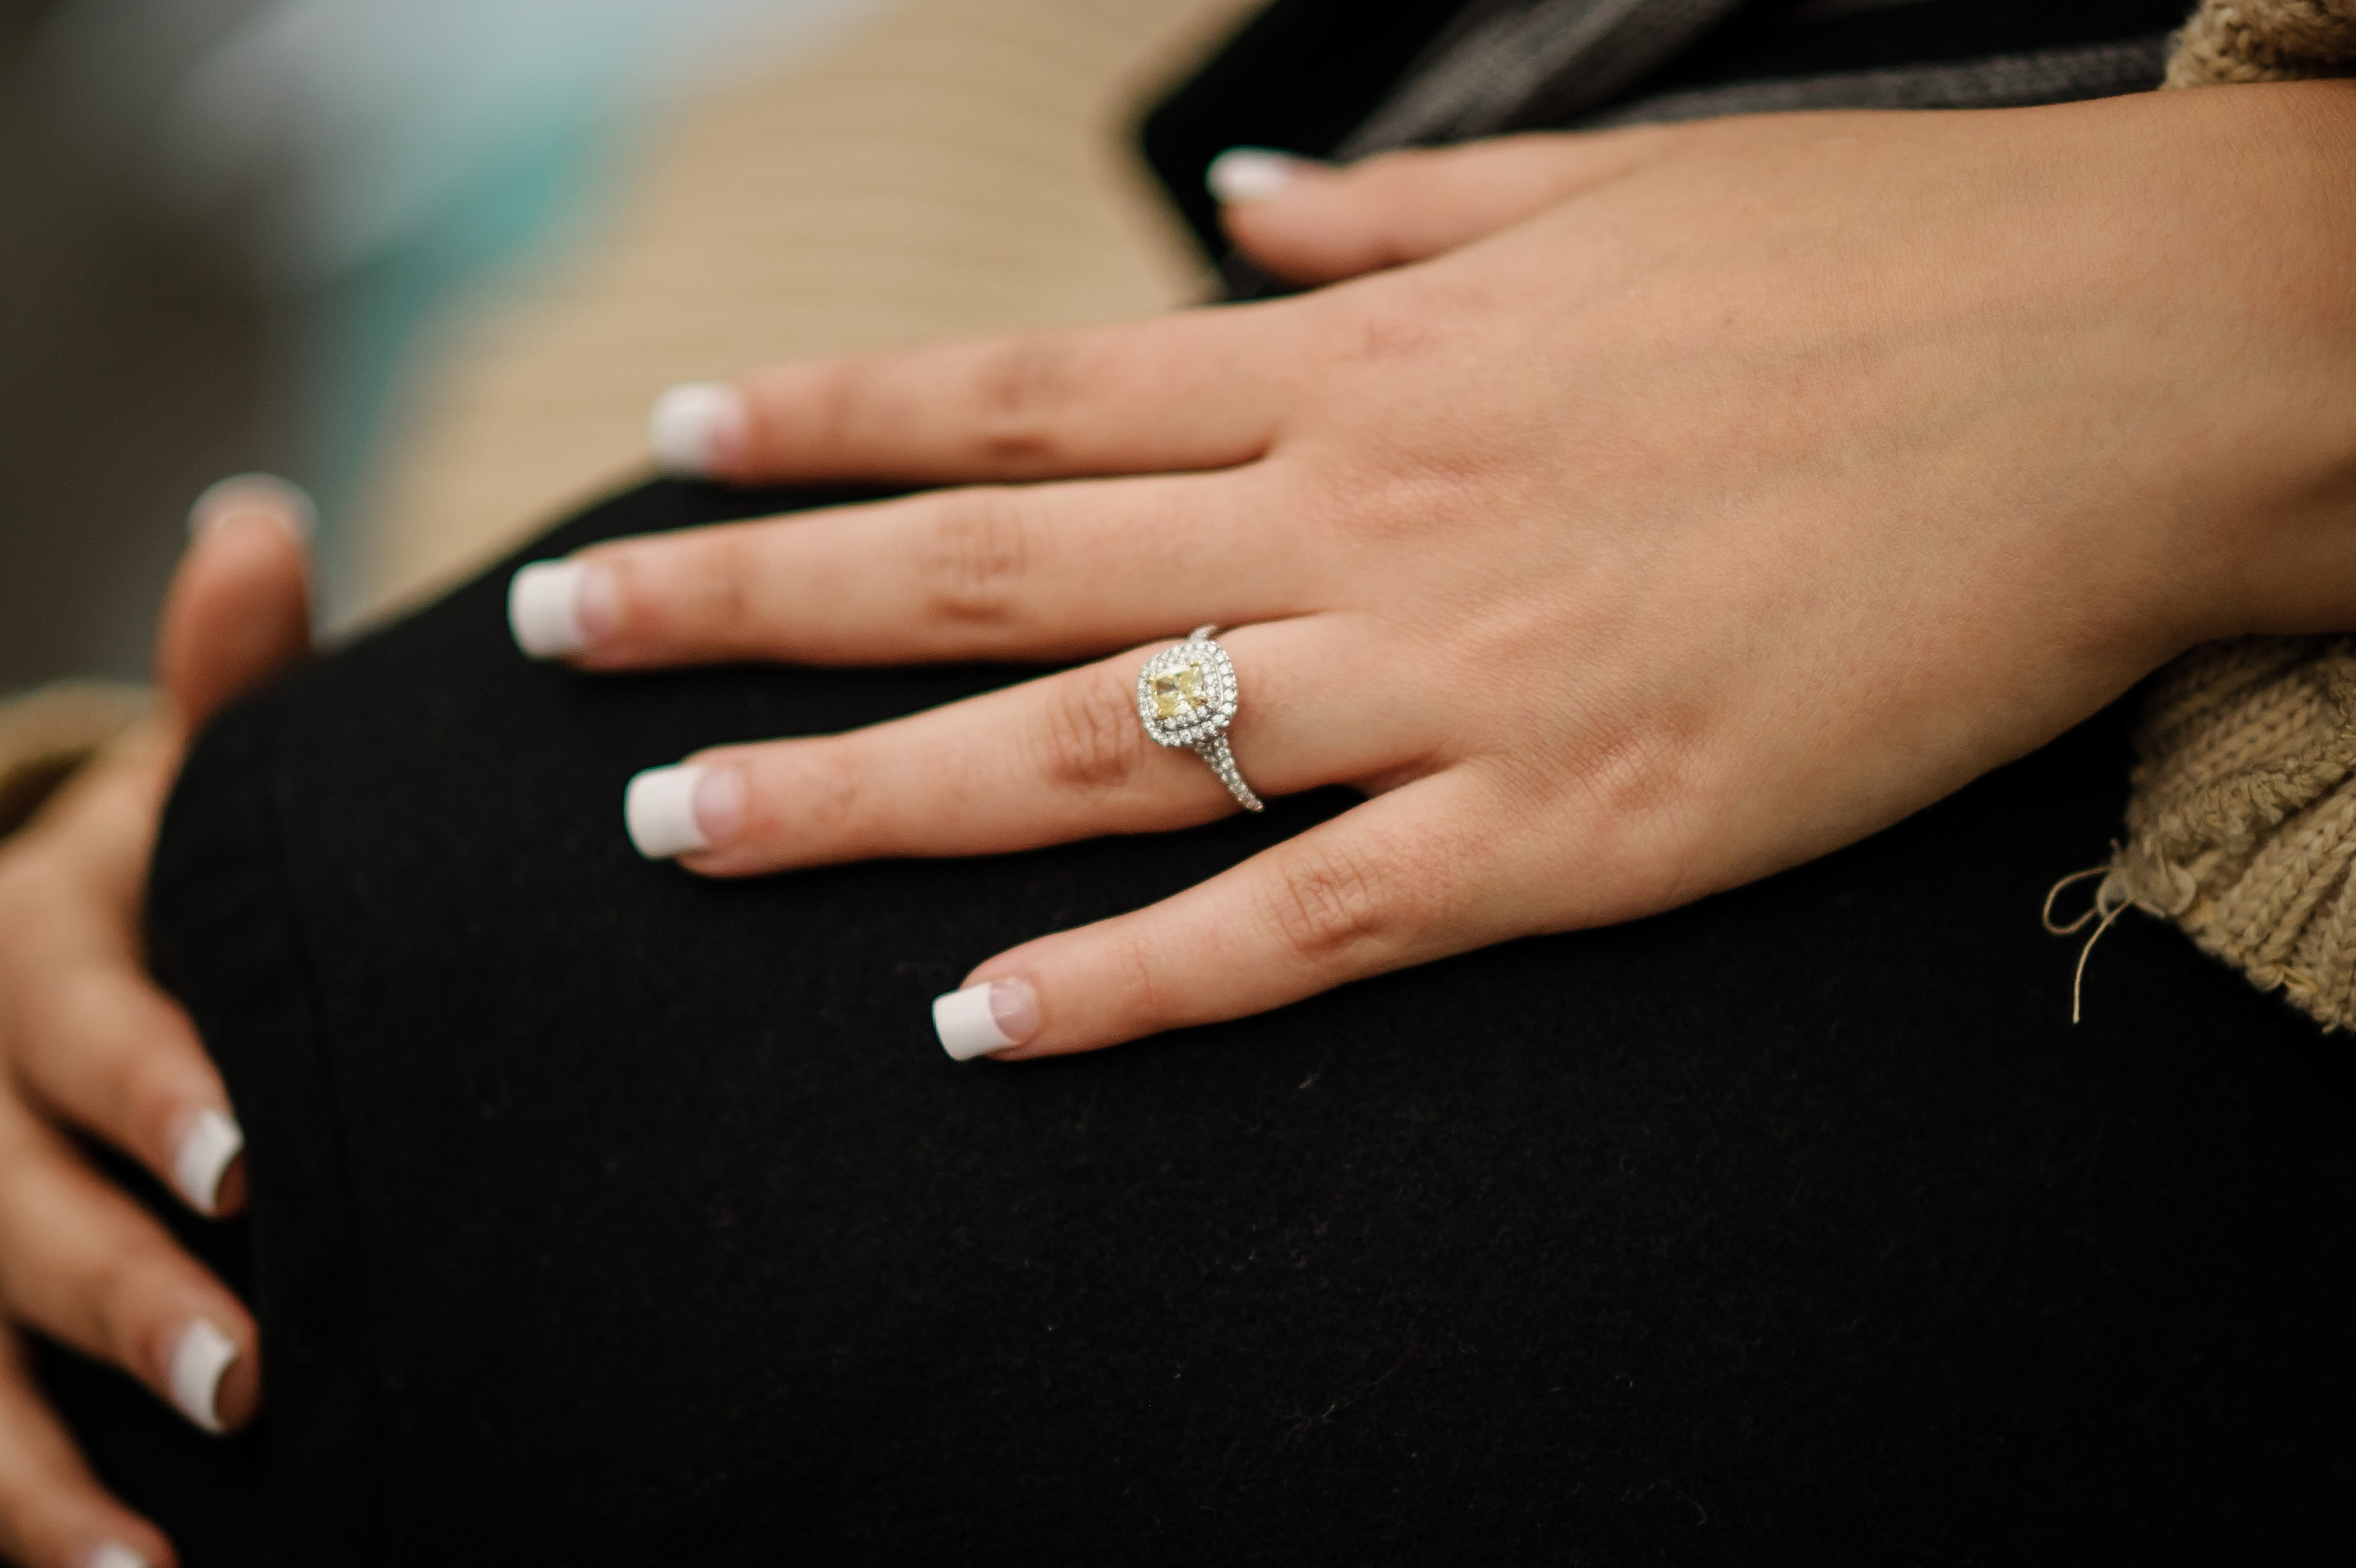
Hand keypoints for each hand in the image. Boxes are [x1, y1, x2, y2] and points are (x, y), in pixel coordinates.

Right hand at [0, 485, 309, 1567]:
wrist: (9, 989)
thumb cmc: (132, 905)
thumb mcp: (165, 799)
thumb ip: (224, 690)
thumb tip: (259, 521)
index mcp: (31, 958)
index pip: (87, 1028)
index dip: (155, 1094)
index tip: (254, 1164)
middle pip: (20, 1209)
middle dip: (124, 1290)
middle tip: (249, 1372)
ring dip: (49, 1464)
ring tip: (160, 1556)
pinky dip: (18, 1523)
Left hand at [511, 84, 2355, 1060]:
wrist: (2125, 376)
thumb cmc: (1875, 263)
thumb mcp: (1605, 190)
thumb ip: (1385, 215)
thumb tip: (1229, 212)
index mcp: (1364, 364)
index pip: (1021, 391)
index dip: (827, 416)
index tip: (675, 439)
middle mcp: (1360, 517)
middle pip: (985, 567)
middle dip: (755, 612)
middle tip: (576, 653)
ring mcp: (1450, 683)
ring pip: (1091, 748)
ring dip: (867, 800)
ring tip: (688, 836)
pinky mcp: (1569, 832)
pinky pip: (1299, 924)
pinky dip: (1129, 980)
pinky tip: (982, 1023)